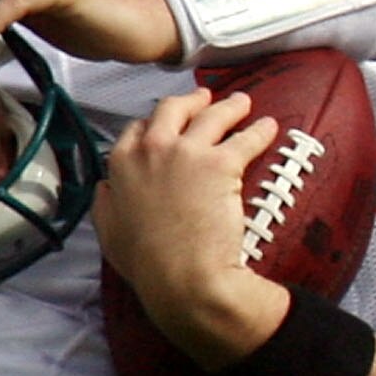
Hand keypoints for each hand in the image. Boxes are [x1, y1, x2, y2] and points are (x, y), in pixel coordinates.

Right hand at [94, 86, 288, 368]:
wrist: (182, 277)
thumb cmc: (147, 264)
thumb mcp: (110, 233)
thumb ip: (106, 204)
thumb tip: (107, 187)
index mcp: (122, 165)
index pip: (138, 129)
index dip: (154, 123)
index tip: (167, 123)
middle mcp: (153, 149)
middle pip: (173, 109)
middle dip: (190, 101)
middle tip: (205, 99)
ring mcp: (188, 152)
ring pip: (213, 115)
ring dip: (230, 106)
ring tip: (243, 104)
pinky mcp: (222, 162)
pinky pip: (248, 137)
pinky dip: (261, 131)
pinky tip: (269, 127)